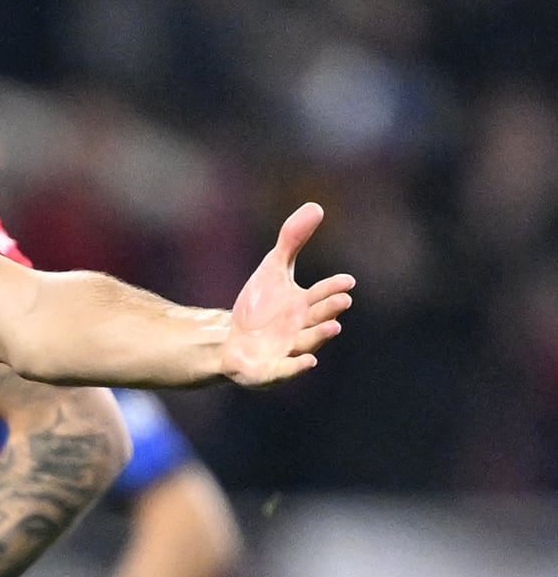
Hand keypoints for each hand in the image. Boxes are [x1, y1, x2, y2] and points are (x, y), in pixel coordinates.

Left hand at [218, 204, 355, 386]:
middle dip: (330, 309)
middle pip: (319, 318)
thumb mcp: (273, 270)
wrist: (229, 341)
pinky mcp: (269, 370)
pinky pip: (284, 371)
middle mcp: (302, 328)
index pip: (322, 293)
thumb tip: (316, 206)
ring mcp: (287, 350)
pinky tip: (309, 362)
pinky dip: (296, 368)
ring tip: (333, 327)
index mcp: (306, 305)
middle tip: (342, 300)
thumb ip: (292, 241)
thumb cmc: (259, 307)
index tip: (347, 281)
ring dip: (320, 336)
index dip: (333, 287)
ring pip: (307, 344)